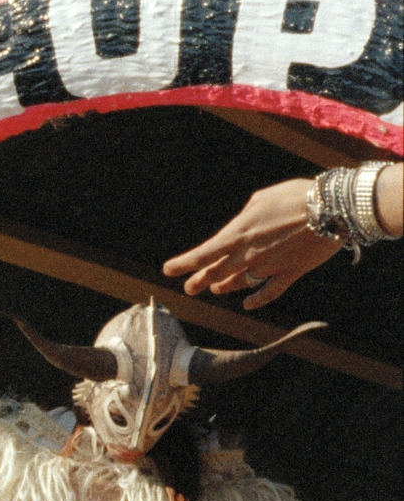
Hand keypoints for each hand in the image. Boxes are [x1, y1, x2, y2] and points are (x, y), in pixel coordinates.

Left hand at [163, 177, 335, 309]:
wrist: (333, 209)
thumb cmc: (296, 197)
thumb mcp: (261, 200)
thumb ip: (245, 217)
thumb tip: (238, 229)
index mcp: (239, 233)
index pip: (204, 254)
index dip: (184, 264)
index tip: (168, 270)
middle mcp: (250, 254)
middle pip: (217, 273)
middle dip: (200, 281)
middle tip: (189, 288)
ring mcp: (270, 266)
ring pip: (241, 283)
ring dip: (226, 287)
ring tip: (216, 289)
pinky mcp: (291, 273)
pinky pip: (270, 292)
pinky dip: (257, 300)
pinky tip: (247, 303)